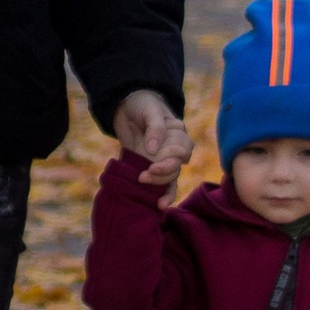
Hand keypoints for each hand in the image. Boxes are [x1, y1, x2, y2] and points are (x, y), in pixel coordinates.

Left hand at [114, 89, 189, 203]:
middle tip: (144, 175)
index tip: (152, 164)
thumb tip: (153, 150)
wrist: (126, 106)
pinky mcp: (152, 167)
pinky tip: (160, 205)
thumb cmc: (143, 104)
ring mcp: (163, 159)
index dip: (170, 160)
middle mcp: (174, 149)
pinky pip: (164, 184)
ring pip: (171, 177)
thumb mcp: (150, 110)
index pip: (183, 151)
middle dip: (162, 173)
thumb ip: (155, 127)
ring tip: (144, 184)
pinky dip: (164, 195)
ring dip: (160, 184)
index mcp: (179, 134)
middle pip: (176, 167)